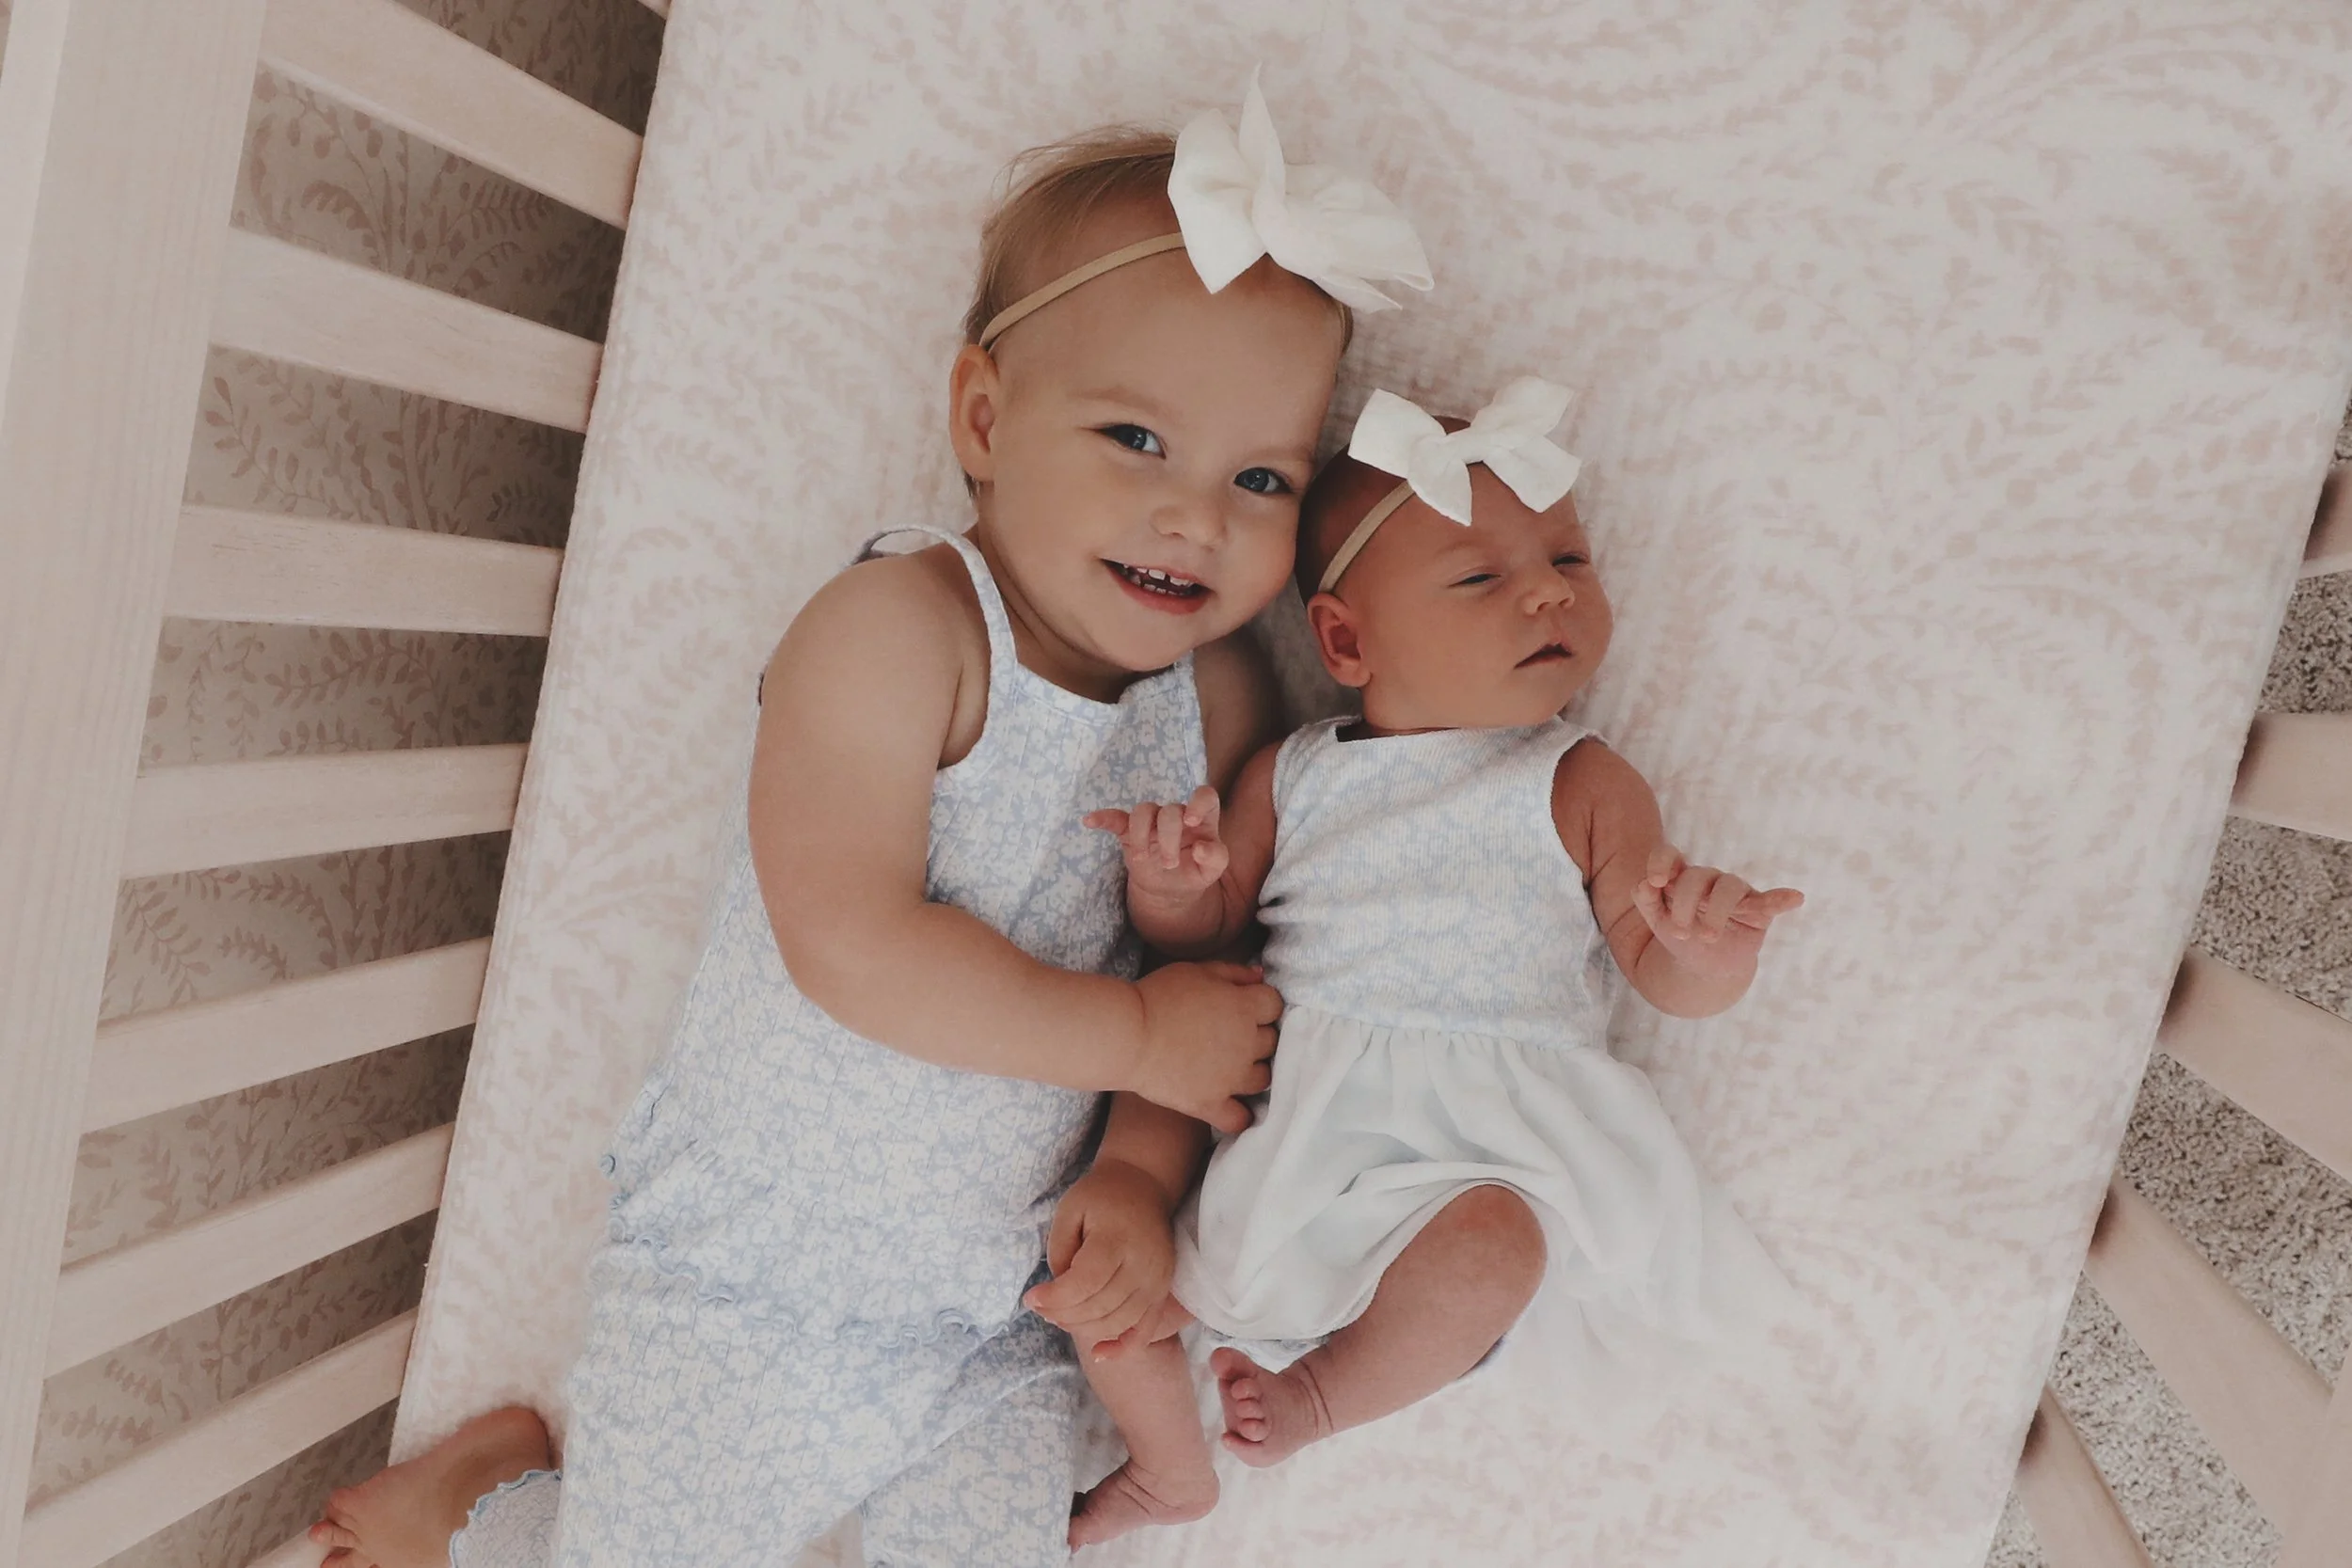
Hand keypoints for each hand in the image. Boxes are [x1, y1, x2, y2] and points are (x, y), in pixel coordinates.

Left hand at [1024, 1161, 1176, 1357]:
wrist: (1143, 1187)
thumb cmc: (1100, 1197)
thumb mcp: (1069, 1211)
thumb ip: (1060, 1251)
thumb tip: (1058, 1291)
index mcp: (1117, 1240)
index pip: (1084, 1282)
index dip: (1054, 1298)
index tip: (1030, 1298)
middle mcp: (1142, 1265)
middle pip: (1099, 1307)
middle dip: (1062, 1313)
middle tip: (1040, 1307)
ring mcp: (1157, 1282)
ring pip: (1117, 1323)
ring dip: (1083, 1328)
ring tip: (1060, 1316)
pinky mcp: (1162, 1292)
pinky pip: (1145, 1330)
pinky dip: (1122, 1348)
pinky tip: (1099, 1353)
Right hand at [1085, 787, 1228, 918]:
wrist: (1171, 890)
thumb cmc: (1195, 871)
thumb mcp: (1212, 870)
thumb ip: (1215, 857)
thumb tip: (1202, 848)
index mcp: (1201, 818)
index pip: (1204, 795)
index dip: (1199, 802)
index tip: (1190, 821)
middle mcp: (1176, 814)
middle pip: (1169, 810)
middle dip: (1168, 837)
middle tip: (1170, 864)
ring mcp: (1152, 822)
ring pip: (1143, 811)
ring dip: (1141, 835)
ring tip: (1140, 859)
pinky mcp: (1129, 832)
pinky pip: (1115, 819)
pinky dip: (1102, 818)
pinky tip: (1090, 821)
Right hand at [1130, 961, 1279, 1133]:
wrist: (1128, 1035)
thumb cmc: (1157, 996)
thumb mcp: (1196, 971)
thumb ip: (1233, 972)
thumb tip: (1260, 976)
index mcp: (1244, 1007)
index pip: (1275, 1005)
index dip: (1261, 1004)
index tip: (1244, 1005)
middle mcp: (1247, 1044)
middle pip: (1271, 1041)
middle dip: (1256, 1036)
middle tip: (1231, 1034)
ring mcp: (1231, 1078)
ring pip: (1263, 1078)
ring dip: (1253, 1071)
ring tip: (1232, 1067)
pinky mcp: (1211, 1103)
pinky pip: (1239, 1119)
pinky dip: (1240, 1116)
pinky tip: (1232, 1107)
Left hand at [1632, 845, 1804, 977]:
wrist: (1703, 968)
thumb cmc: (1680, 935)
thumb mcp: (1658, 921)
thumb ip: (1646, 901)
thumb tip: (1643, 884)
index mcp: (1680, 876)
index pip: (1670, 855)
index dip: (1661, 862)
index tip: (1656, 881)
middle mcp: (1708, 879)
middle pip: (1696, 876)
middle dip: (1684, 904)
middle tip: (1679, 933)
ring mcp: (1735, 892)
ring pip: (1728, 887)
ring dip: (1716, 912)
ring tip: (1708, 936)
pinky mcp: (1758, 910)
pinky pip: (1770, 900)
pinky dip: (1782, 898)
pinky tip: (1795, 898)